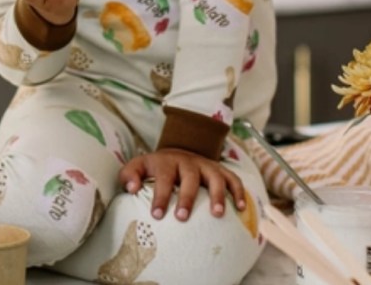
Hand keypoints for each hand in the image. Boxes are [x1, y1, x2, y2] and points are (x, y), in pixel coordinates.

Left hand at [119, 148, 245, 221]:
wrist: (176, 152)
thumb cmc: (155, 168)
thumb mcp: (137, 167)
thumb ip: (129, 175)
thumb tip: (132, 188)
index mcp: (166, 161)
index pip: (163, 178)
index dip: (160, 196)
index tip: (157, 215)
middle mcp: (187, 161)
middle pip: (189, 177)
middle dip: (186, 198)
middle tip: (182, 217)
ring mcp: (206, 165)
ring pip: (215, 177)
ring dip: (218, 195)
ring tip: (217, 215)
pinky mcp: (220, 170)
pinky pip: (233, 179)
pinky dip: (239, 192)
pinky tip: (241, 208)